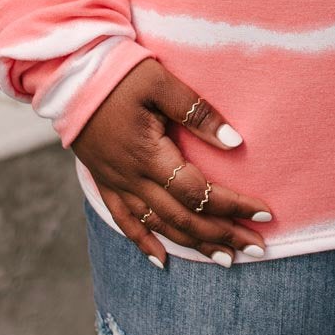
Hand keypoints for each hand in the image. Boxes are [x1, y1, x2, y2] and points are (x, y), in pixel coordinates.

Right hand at [71, 58, 274, 269]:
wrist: (70, 74)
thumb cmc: (120, 73)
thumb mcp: (162, 83)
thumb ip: (197, 113)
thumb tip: (235, 143)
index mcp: (149, 155)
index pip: (199, 192)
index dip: (233, 206)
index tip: (265, 213)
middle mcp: (132, 177)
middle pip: (183, 218)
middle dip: (222, 234)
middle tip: (257, 247)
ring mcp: (116, 183)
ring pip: (158, 225)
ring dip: (193, 244)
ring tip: (225, 259)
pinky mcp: (104, 181)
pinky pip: (124, 221)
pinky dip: (144, 243)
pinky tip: (162, 261)